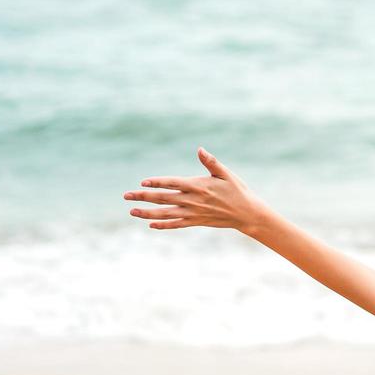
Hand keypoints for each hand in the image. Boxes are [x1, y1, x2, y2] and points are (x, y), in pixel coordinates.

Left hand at [123, 148, 271, 231]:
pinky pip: (176, 224)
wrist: (247, 213)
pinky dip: (163, 225)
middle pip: (163, 198)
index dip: (157, 182)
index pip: (173, 183)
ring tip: (132, 211)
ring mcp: (193, 213)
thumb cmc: (237, 190)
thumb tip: (199, 149)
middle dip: (143, 197)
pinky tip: (151, 224)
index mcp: (199, 186)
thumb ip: (211, 162)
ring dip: (147, 213)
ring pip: (165, 213)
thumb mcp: (226, 174)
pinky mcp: (196, 222)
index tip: (143, 182)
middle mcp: (193, 200)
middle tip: (126, 196)